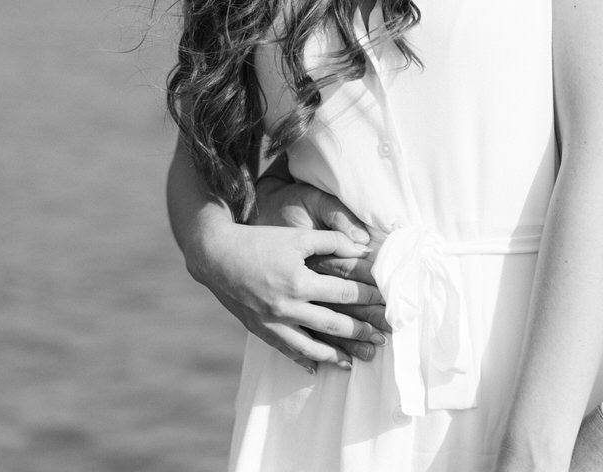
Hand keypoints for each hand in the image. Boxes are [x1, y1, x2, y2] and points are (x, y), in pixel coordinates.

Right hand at [253, 176, 390, 359]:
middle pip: (334, 325)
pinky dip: (304, 360)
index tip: (386, 302)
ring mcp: (272, 322)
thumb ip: (331, 240)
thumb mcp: (296, 236)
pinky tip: (317, 367)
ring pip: (311, 347)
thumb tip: (362, 248)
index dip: (368, 298)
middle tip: (382, 339)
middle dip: (361, 333)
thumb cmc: (259, 242)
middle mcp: (287, 307)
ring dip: (336, 356)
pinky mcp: (260, 330)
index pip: (344, 295)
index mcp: (298, 281)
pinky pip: (286, 350)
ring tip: (355, 362)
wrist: (216, 256)